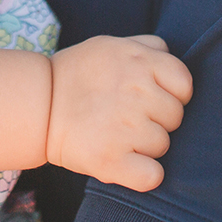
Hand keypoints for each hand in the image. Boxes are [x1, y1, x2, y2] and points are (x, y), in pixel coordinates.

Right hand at [45, 35, 193, 191]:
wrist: (37, 105)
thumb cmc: (78, 74)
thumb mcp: (111, 45)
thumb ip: (147, 46)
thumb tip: (170, 53)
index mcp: (140, 62)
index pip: (184, 85)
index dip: (172, 94)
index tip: (151, 98)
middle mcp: (137, 92)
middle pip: (175, 117)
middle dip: (156, 119)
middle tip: (127, 116)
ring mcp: (126, 127)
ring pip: (163, 146)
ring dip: (145, 145)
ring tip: (116, 133)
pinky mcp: (111, 160)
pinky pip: (153, 176)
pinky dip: (143, 174)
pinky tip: (124, 162)